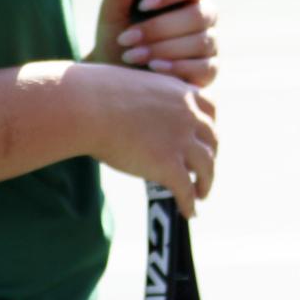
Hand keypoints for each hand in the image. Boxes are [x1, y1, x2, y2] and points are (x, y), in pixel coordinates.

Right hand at [88, 65, 217, 214]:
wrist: (87, 106)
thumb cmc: (95, 94)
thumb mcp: (132, 86)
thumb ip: (145, 99)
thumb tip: (132, 110)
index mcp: (181, 92)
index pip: (209, 110)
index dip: (208, 127)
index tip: (204, 139)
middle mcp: (188, 115)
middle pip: (212, 139)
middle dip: (210, 156)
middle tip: (203, 169)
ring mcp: (181, 140)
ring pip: (207, 167)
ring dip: (206, 182)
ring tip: (200, 195)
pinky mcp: (169, 165)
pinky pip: (187, 190)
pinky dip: (190, 203)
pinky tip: (189, 213)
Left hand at [90, 0, 219, 87]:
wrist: (116, 78)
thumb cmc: (118, 40)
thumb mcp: (113, 13)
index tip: (143, 5)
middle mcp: (205, 16)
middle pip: (198, 14)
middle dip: (159, 28)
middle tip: (126, 39)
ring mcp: (210, 43)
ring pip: (200, 41)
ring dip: (163, 48)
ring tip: (132, 56)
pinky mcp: (209, 70)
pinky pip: (203, 67)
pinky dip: (176, 67)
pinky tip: (154, 69)